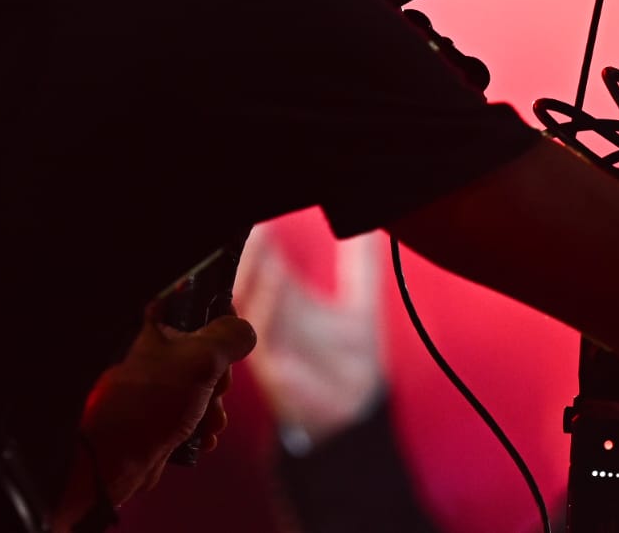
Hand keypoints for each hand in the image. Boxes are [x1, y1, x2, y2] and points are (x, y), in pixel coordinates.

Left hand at [66, 312, 256, 517]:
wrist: (112, 461)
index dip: (221, 320)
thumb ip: (230, 337)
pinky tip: (200, 439)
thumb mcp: (201, 359)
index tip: (231, 340)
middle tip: (215, 389)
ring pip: (205, 387)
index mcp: (158, 330)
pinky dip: (202, 427)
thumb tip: (244, 332)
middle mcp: (156, 355)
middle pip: (211, 353)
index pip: (197, 306)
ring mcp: (157, 388)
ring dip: (214, 407)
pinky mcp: (157, 418)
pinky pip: (193, 415)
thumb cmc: (151, 402)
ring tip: (207, 423)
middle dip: (221, 379)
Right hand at [234, 228, 386, 442]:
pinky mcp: (273, 365)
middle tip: (253, 218)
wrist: (358, 409)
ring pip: (247, 298)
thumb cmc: (353, 357)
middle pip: (248, 276)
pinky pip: (262, 330)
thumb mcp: (358, 302)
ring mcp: (268, 341)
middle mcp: (272, 318)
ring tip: (258, 235)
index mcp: (287, 301)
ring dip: (250, 266)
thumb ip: (359, 264)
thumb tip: (371, 224)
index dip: (261, 235)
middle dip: (247, 247)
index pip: (265, 261)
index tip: (265, 210)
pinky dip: (265, 301)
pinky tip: (271, 275)